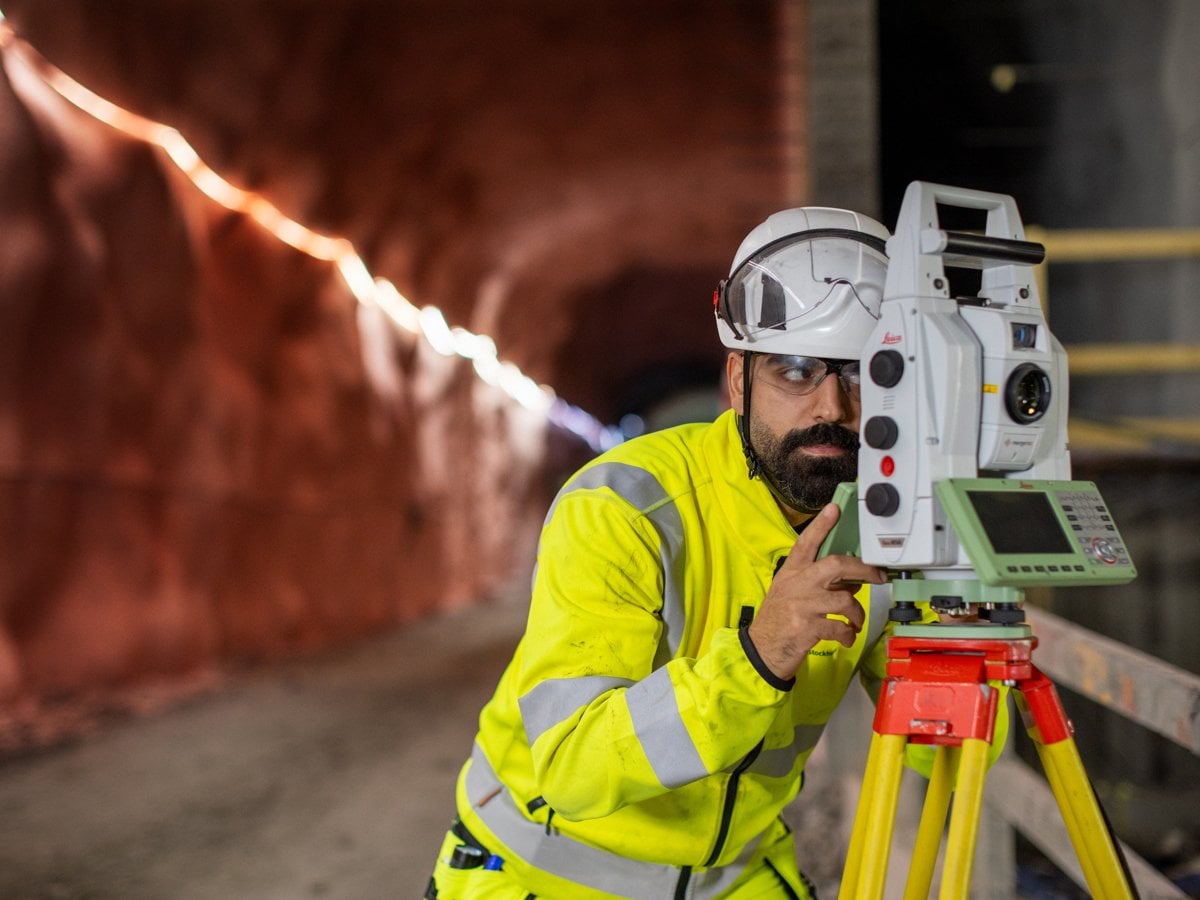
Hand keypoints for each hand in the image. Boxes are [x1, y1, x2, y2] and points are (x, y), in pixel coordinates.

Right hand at [747, 503, 885, 680]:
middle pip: (836, 565)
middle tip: (878, 576)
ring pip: (845, 599)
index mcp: (792, 572)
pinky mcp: (808, 627)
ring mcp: (803, 605)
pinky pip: (841, 627)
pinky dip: (848, 634)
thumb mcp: (792, 593)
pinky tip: (845, 636)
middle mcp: (798, 584)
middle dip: (863, 569)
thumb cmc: (778, 619)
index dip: (821, 525)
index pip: (806, 542)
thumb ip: (819, 582)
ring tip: (854, 621)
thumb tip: (852, 580)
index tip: (834, 509)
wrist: (762, 649)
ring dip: (857, 613)